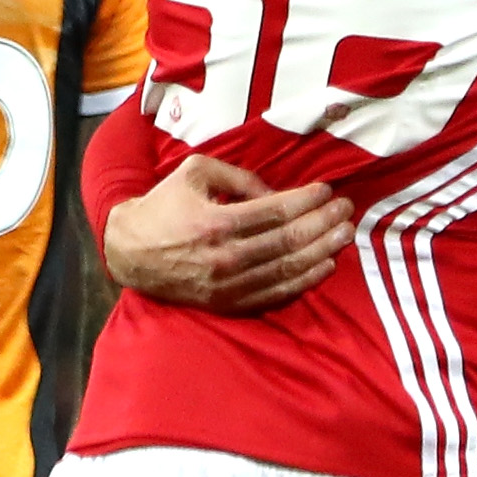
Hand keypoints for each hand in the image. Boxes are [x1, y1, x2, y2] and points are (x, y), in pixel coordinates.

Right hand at [107, 152, 357, 313]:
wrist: (130, 252)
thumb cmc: (165, 205)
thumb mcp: (194, 172)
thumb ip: (239, 176)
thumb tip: (278, 192)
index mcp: (215, 222)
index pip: (276, 212)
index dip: (307, 200)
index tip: (327, 190)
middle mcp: (225, 257)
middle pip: (289, 241)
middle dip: (323, 223)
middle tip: (346, 210)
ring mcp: (228, 285)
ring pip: (288, 270)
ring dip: (323, 251)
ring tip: (345, 234)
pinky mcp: (229, 303)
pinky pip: (276, 294)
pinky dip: (305, 281)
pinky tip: (325, 265)